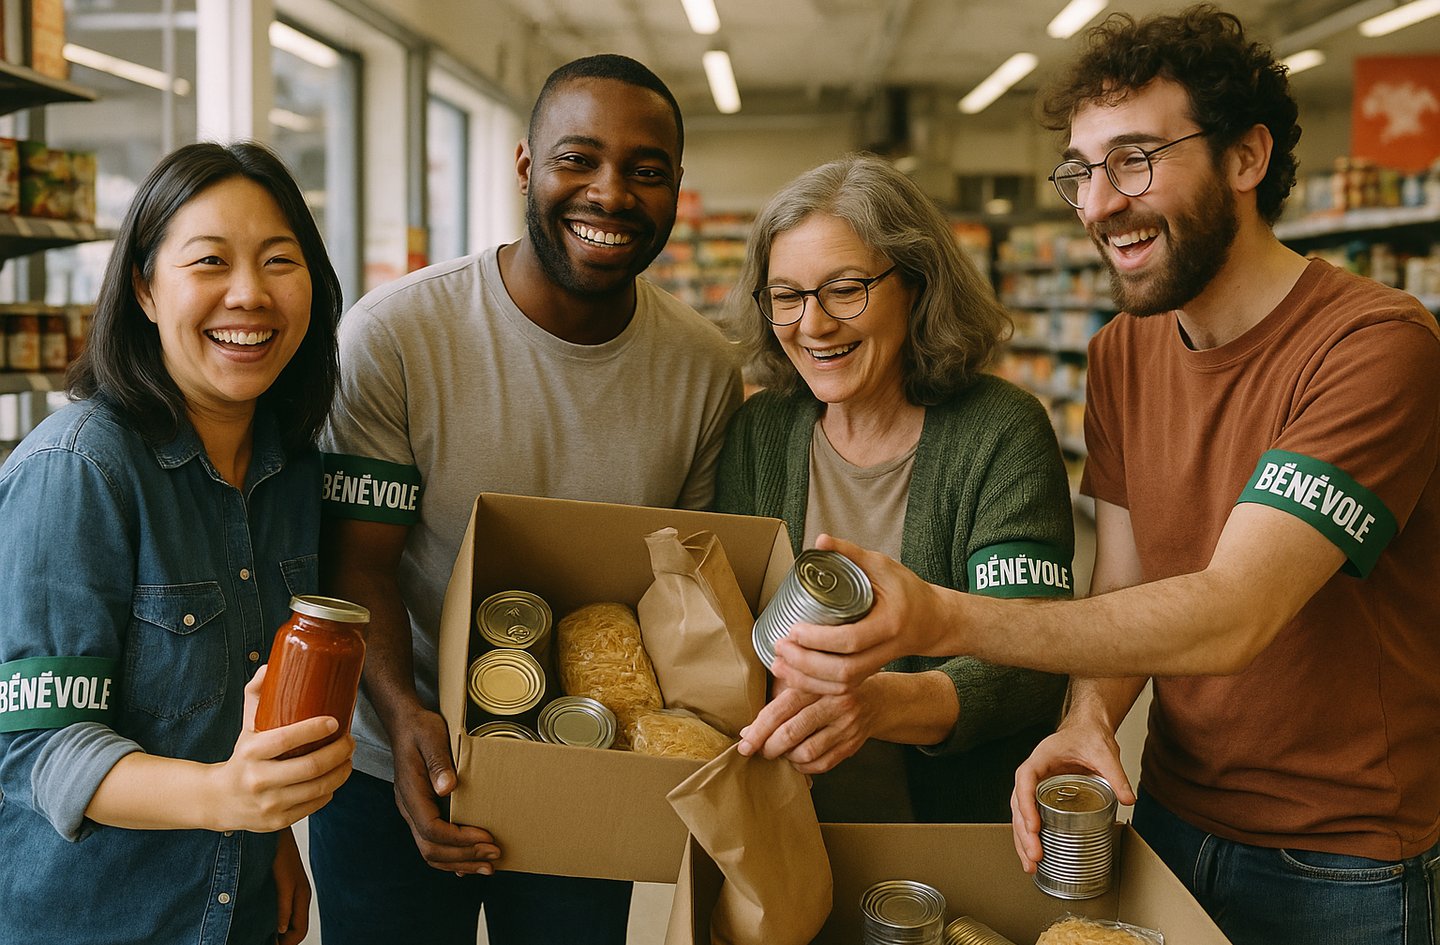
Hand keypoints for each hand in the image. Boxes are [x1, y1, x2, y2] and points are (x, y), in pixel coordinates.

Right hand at [207, 666, 355, 832]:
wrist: (218, 800)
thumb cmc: (241, 756)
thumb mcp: (245, 725)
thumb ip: (256, 695)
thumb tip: (270, 666)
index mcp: (250, 752)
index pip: (287, 739)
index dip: (315, 729)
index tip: (335, 721)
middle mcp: (259, 780)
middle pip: (311, 766)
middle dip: (340, 751)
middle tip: (350, 740)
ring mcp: (269, 804)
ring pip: (318, 788)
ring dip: (342, 771)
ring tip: (349, 757)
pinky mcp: (278, 821)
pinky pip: (315, 804)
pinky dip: (330, 790)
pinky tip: (334, 777)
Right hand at [272, 827, 309, 944]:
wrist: (274, 830)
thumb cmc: (272, 854)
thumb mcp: (276, 881)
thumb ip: (276, 903)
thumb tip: (272, 928)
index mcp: (300, 895)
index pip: (298, 932)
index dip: (286, 943)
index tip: (270, 944)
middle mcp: (302, 893)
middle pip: (298, 933)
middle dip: (284, 944)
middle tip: (264, 944)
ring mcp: (297, 887)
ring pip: (297, 926)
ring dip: (282, 938)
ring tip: (264, 941)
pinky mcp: (288, 879)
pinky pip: (287, 906)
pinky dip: (281, 920)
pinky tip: (274, 927)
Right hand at [389, 706, 500, 874]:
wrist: (405, 724)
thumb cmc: (420, 729)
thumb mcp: (431, 737)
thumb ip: (438, 762)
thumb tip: (447, 787)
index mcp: (410, 793)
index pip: (431, 829)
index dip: (459, 839)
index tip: (486, 837)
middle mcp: (409, 808)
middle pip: (431, 848)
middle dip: (464, 856)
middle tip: (494, 856)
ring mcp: (413, 812)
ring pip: (431, 851)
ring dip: (459, 862)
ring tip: (488, 866)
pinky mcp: (422, 812)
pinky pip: (433, 843)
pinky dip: (451, 857)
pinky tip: (469, 863)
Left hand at [737, 677, 877, 773]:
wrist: (876, 700)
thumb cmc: (829, 691)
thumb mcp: (808, 683)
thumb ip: (778, 701)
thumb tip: (747, 731)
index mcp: (817, 683)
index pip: (781, 708)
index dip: (758, 729)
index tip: (744, 742)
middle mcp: (834, 703)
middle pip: (792, 732)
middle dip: (768, 747)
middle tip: (759, 750)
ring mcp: (846, 725)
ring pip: (806, 752)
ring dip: (786, 757)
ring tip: (781, 751)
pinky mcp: (852, 745)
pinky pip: (821, 764)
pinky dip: (803, 766)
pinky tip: (798, 759)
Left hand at [771, 534, 948, 694]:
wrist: (934, 620)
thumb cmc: (908, 590)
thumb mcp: (883, 566)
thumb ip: (851, 553)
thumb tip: (820, 540)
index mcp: (889, 624)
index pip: (850, 640)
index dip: (819, 639)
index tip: (794, 629)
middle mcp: (885, 651)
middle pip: (843, 671)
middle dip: (806, 664)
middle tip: (780, 647)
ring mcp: (877, 666)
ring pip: (841, 686)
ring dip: (807, 680)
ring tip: (779, 664)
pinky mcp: (869, 673)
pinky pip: (841, 689)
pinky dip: (815, 687)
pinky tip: (793, 677)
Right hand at [1009, 720, 1134, 873]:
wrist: (1086, 730)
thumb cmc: (1088, 737)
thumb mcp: (1104, 753)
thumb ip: (1116, 775)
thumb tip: (1128, 799)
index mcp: (1040, 759)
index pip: (1025, 781)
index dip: (1026, 804)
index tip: (1033, 826)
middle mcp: (1032, 773)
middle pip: (1018, 804)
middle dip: (1024, 833)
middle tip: (1034, 855)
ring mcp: (1035, 786)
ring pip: (1019, 814)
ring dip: (1022, 840)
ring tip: (1030, 865)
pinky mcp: (1042, 796)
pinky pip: (1029, 817)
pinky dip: (1029, 836)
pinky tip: (1033, 854)